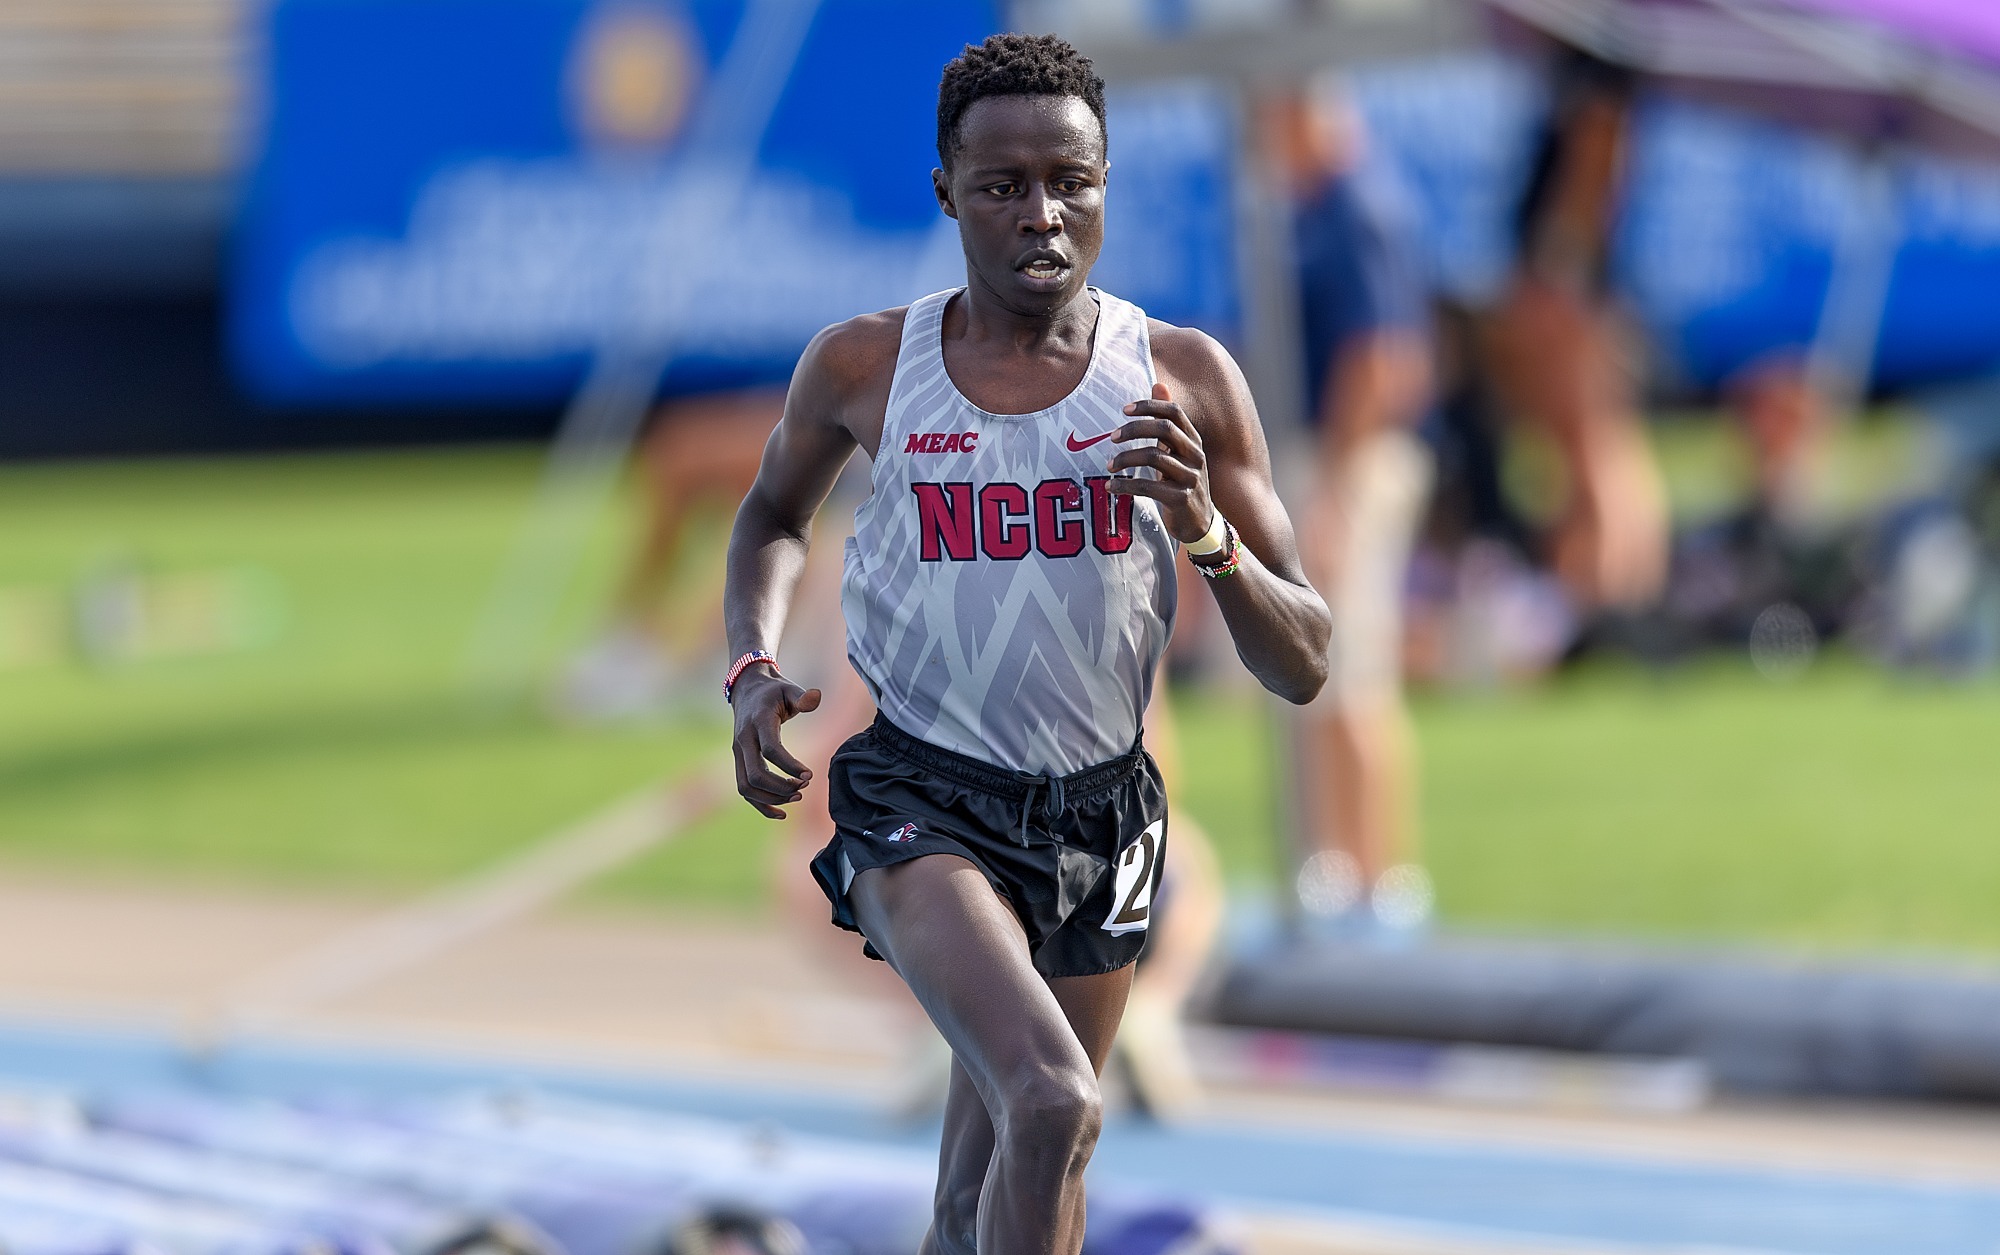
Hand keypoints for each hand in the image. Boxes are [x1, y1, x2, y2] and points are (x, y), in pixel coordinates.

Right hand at [729, 665, 821, 818]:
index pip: (771, 750)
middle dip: (781, 787)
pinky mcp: (739, 762)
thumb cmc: (774, 692)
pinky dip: (761, 805)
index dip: (790, 766)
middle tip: (805, 787)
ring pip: (746, 787)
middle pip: (755, 775)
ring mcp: (738, 752)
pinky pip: (744, 790)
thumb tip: (816, 697)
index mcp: (758, 722)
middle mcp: (743, 739)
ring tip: (798, 795)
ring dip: (772, 798)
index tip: (810, 775)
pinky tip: (782, 813)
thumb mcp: (789, 688)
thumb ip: (803, 697)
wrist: (748, 690)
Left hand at [1106, 383, 1214, 543]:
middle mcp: (1195, 455)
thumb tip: (1158, 384)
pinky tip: (1111, 487)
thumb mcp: (1178, 451)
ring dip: (1126, 459)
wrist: (1199, 524)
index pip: (1174, 412)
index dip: (1149, 406)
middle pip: (1164, 429)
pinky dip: (1125, 485)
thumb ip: (1168, 422)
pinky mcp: (1181, 499)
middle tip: (1112, 437)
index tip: (1124, 409)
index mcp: (1194, 441)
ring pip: (1154, 456)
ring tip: (1109, 466)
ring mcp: (1191, 477)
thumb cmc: (1182, 482)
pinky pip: (1148, 486)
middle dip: (1134, 429)